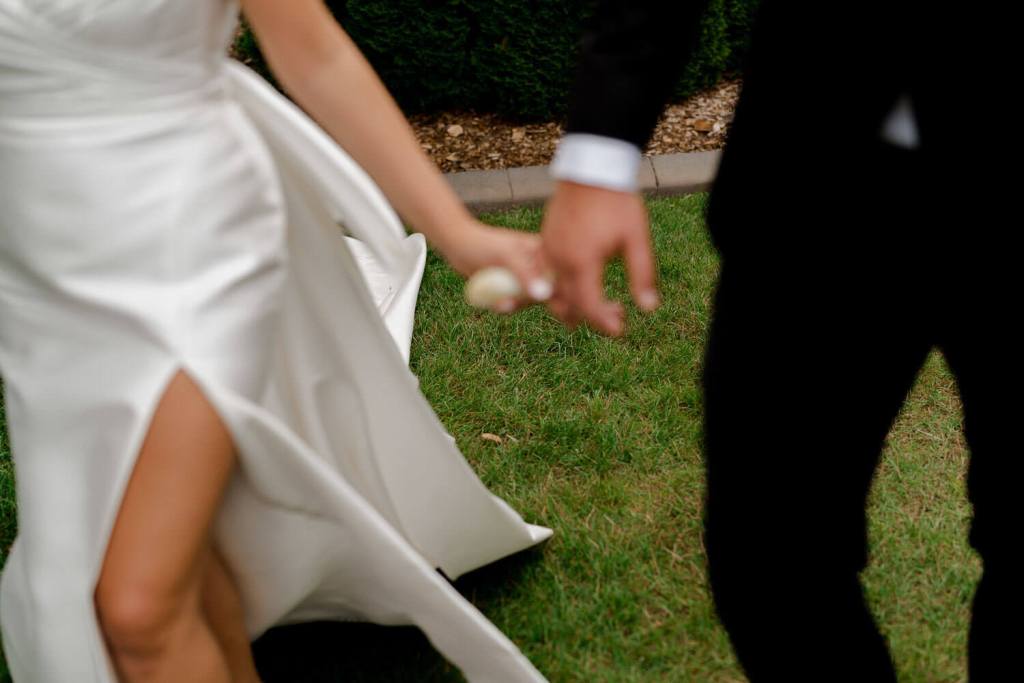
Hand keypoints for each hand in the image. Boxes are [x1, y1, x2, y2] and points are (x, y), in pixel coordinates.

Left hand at [435, 218, 551, 311]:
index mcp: (543, 252)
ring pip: (529, 300)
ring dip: (515, 305)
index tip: (536, 300)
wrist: (457, 245)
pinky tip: (494, 303)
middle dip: (529, 301)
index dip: (555, 292)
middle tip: (511, 302)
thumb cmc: (483, 244)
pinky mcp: (509, 287)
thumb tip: (545, 295)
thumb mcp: (506, 257)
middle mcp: (536, 265)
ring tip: (500, 304)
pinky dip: (504, 306)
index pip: (560, 276)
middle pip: (546, 292)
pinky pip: (514, 303)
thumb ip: (526, 274)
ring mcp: (523, 277)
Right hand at [541, 181, 658, 335]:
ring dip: (574, 304)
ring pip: (554, 290)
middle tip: (615, 319)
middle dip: (590, 317)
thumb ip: (642, 276)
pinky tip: (581, 284)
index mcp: (581, 262)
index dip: (603, 323)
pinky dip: (562, 286)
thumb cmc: (617, 202)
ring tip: (598, 307)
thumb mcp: (636, 239)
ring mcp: (548, 250)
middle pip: (568, 303)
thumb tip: (649, 308)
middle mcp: (559, 260)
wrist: (592, 168)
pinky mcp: (545, 240)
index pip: (588, 307)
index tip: (619, 331)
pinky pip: (548, 273)